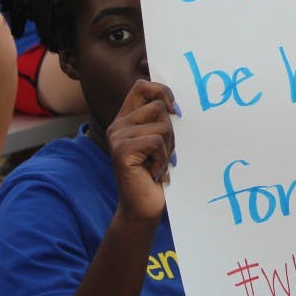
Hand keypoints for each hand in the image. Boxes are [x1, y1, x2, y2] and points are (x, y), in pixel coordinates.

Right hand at [107, 80, 176, 222]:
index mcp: (126, 119)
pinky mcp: (121, 150)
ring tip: (158, 163)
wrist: (144, 208)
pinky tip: (155, 172)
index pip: (141, 86)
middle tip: (164, 153)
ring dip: (168, 147)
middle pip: (158, 106)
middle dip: (171, 131)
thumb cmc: (157, 173)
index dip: (162, 91)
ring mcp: (117, 137)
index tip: (175, 110)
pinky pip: (157, 141)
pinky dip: (163, 158)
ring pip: (161, 125)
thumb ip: (162, 119)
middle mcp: (117, 125)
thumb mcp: (161, 140)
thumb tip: (177, 102)